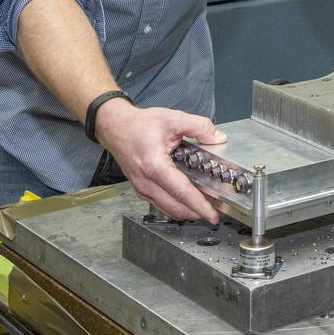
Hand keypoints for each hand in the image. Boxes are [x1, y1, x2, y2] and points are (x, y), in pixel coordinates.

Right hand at [94, 100, 225, 223]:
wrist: (115, 127)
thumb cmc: (139, 125)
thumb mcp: (173, 119)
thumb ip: (199, 127)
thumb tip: (218, 138)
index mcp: (155, 166)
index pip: (182, 192)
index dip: (200, 205)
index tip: (214, 215)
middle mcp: (146, 182)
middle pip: (176, 208)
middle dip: (198, 213)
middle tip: (216, 212)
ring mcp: (142, 188)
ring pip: (169, 210)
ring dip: (187, 212)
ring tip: (206, 207)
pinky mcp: (141, 190)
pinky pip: (161, 205)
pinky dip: (177, 207)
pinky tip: (189, 201)